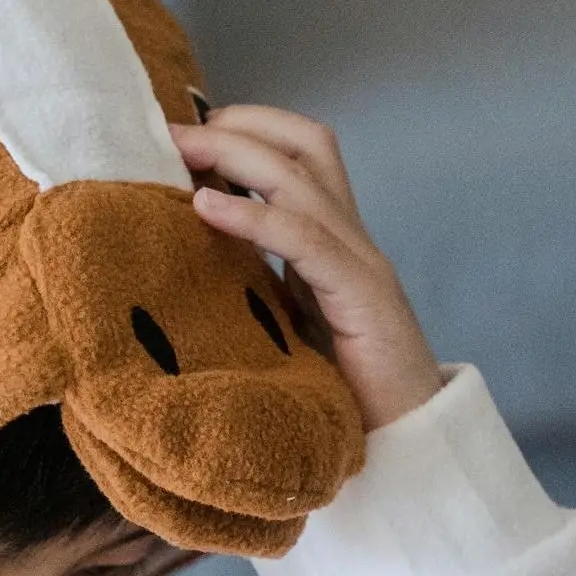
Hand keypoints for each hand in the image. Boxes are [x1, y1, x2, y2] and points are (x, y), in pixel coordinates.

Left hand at [173, 105, 441, 431]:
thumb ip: (253, 286)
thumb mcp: (283, 326)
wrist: (405, 450)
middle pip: (305, 145)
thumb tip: (182, 261)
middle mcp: (352, 240)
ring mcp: (362, 264)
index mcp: (332, 243)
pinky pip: (305, 239)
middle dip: (237, 125)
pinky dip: (252, 215)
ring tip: (178, 148)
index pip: (300, 154)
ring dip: (235, 153)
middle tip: (169, 129)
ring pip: (303, 178)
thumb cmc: (336, 396)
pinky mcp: (363, 298)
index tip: (180, 130)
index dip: (245, 129)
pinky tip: (204, 207)